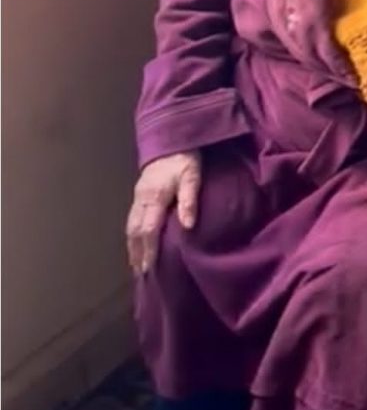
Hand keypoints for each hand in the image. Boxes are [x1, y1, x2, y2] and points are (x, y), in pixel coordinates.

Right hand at [126, 151, 200, 274]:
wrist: (171, 135)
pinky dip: (133, 234)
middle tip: (140, 274)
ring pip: (130, 225)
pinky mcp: (139, 192)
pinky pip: (132, 218)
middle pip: (135, 231)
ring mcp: (138, 195)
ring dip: (132, 246)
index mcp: (154, 197)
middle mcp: (142, 198)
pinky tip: (136, 242)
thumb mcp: (192, 176)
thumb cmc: (185, 157)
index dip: (148, 251)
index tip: (149, 269)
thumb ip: (189, 200)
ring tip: (136, 264)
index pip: (148, 230)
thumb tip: (188, 227)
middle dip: (137, 253)